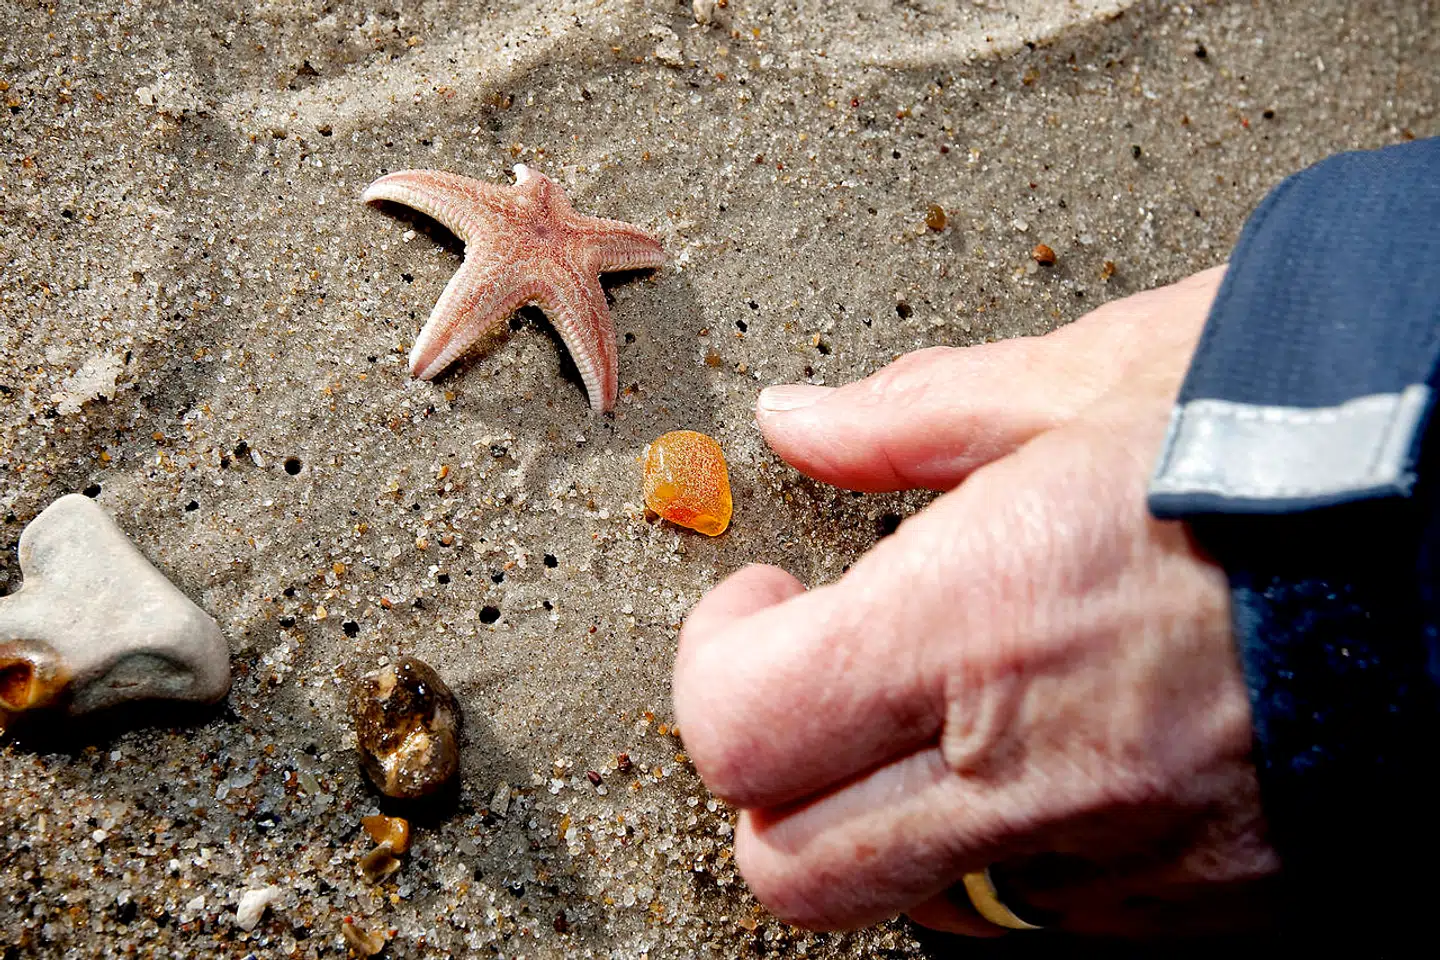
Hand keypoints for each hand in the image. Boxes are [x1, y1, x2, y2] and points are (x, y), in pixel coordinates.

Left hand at [674, 267, 1282, 936]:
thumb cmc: (1317, 440)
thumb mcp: (1099, 381)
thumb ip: (919, 417)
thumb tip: (809, 420)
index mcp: (981, 622)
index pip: (741, 725)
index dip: (716, 665)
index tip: (765, 606)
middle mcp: (1037, 768)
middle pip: (791, 865)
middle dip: (770, 779)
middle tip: (814, 682)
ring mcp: (1125, 861)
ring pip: (913, 910)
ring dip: (886, 825)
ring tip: (946, 715)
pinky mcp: (1208, 907)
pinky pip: (1050, 923)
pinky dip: (1011, 856)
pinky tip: (1060, 760)